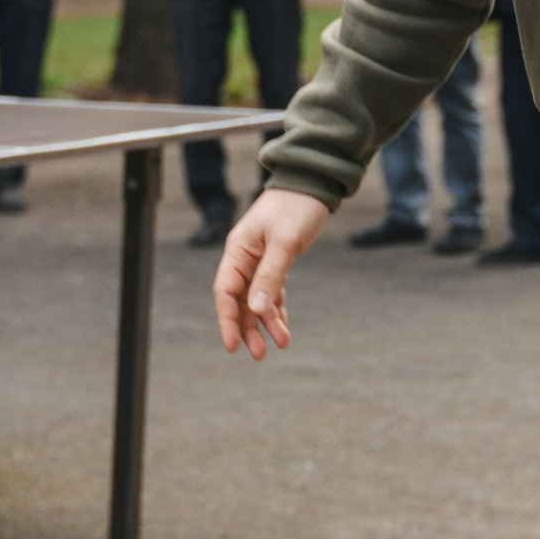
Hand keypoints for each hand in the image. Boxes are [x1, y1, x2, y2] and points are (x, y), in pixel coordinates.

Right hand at [212, 187, 330, 359]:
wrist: (314, 183)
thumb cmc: (296, 207)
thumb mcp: (284, 243)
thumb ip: (270, 276)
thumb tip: (256, 310)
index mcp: (238, 251)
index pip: (225, 292)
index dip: (227, 320)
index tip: (233, 345)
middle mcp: (244, 258)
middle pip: (240, 301)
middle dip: (248, 328)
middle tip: (258, 354)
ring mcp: (260, 260)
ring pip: (257, 299)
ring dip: (266, 322)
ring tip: (280, 344)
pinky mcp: (277, 261)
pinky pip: (273, 292)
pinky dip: (278, 309)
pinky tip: (283, 327)